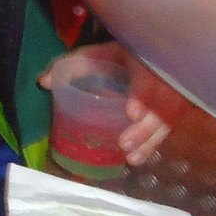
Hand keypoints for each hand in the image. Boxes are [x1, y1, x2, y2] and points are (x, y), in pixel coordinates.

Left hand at [40, 42, 187, 166]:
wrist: (147, 57)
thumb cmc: (116, 57)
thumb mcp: (95, 56)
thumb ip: (71, 66)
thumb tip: (43, 82)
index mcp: (144, 62)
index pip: (148, 79)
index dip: (142, 96)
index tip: (131, 113)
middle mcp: (163, 80)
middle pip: (161, 107)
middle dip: (143, 128)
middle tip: (124, 144)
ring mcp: (172, 97)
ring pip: (166, 121)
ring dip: (148, 141)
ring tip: (130, 158)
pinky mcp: (172, 111)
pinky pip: (166, 129)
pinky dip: (152, 145)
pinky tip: (137, 159)